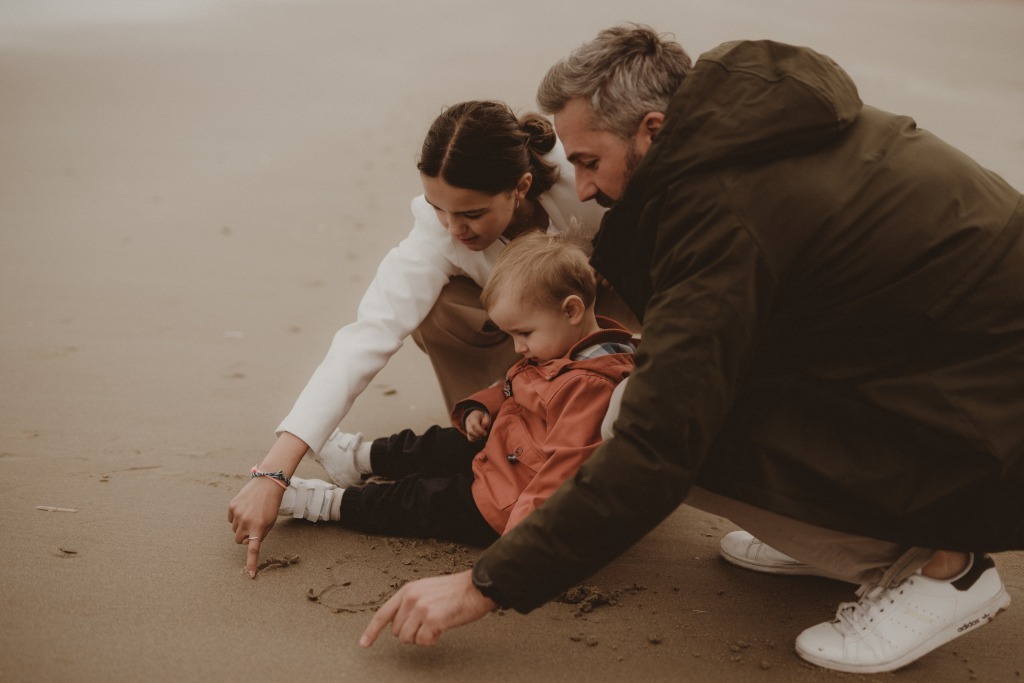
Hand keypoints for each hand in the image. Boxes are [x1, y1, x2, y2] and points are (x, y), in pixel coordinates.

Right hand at [228, 476, 284, 577]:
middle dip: (244, 537)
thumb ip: (260, 534)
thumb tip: (247, 542)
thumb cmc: (271, 505)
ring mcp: (237, 514)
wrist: (267, 483)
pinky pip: (230, 519)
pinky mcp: (231, 507)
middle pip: (239, 540)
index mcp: (258, 528)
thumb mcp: (270, 521)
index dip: (252, 563)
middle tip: (253, 527)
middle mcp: (246, 522)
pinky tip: (245, 507)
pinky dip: (236, 516)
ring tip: (251, 513)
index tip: (251, 575)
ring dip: (241, 526)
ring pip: (234, 529)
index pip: (253, 549)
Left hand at [359, 570, 495, 646]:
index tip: (364, 643)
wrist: (476, 588)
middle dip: (411, 632)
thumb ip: (412, 602)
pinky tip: (441, 629)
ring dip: (422, 637)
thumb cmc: (456, 590)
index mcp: (408, 590)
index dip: (372, 631)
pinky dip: (432, 640)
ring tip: (436, 625)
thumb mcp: (427, 589)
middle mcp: (411, 598)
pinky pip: (423, 641)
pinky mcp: (432, 620)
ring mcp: (420, 609)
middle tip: (428, 623)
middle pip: (397, 631)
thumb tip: (402, 623)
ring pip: (408, 639)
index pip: (383, 613)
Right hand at [464, 410, 491, 440]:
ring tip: (483, 435)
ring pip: (470, 436)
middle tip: (485, 434)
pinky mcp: (467, 432)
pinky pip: (470, 438)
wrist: (478, 415)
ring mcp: (466, 427)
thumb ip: (485, 422)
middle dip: (479, 435)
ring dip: (478, 438)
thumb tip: (483, 429)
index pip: (474, 424)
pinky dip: (476, 439)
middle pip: (470, 431)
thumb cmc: (483, 417)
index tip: (485, 433)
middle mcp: (468, 422)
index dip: (480, 430)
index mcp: (473, 416)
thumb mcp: (486, 417)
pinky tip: (480, 437)